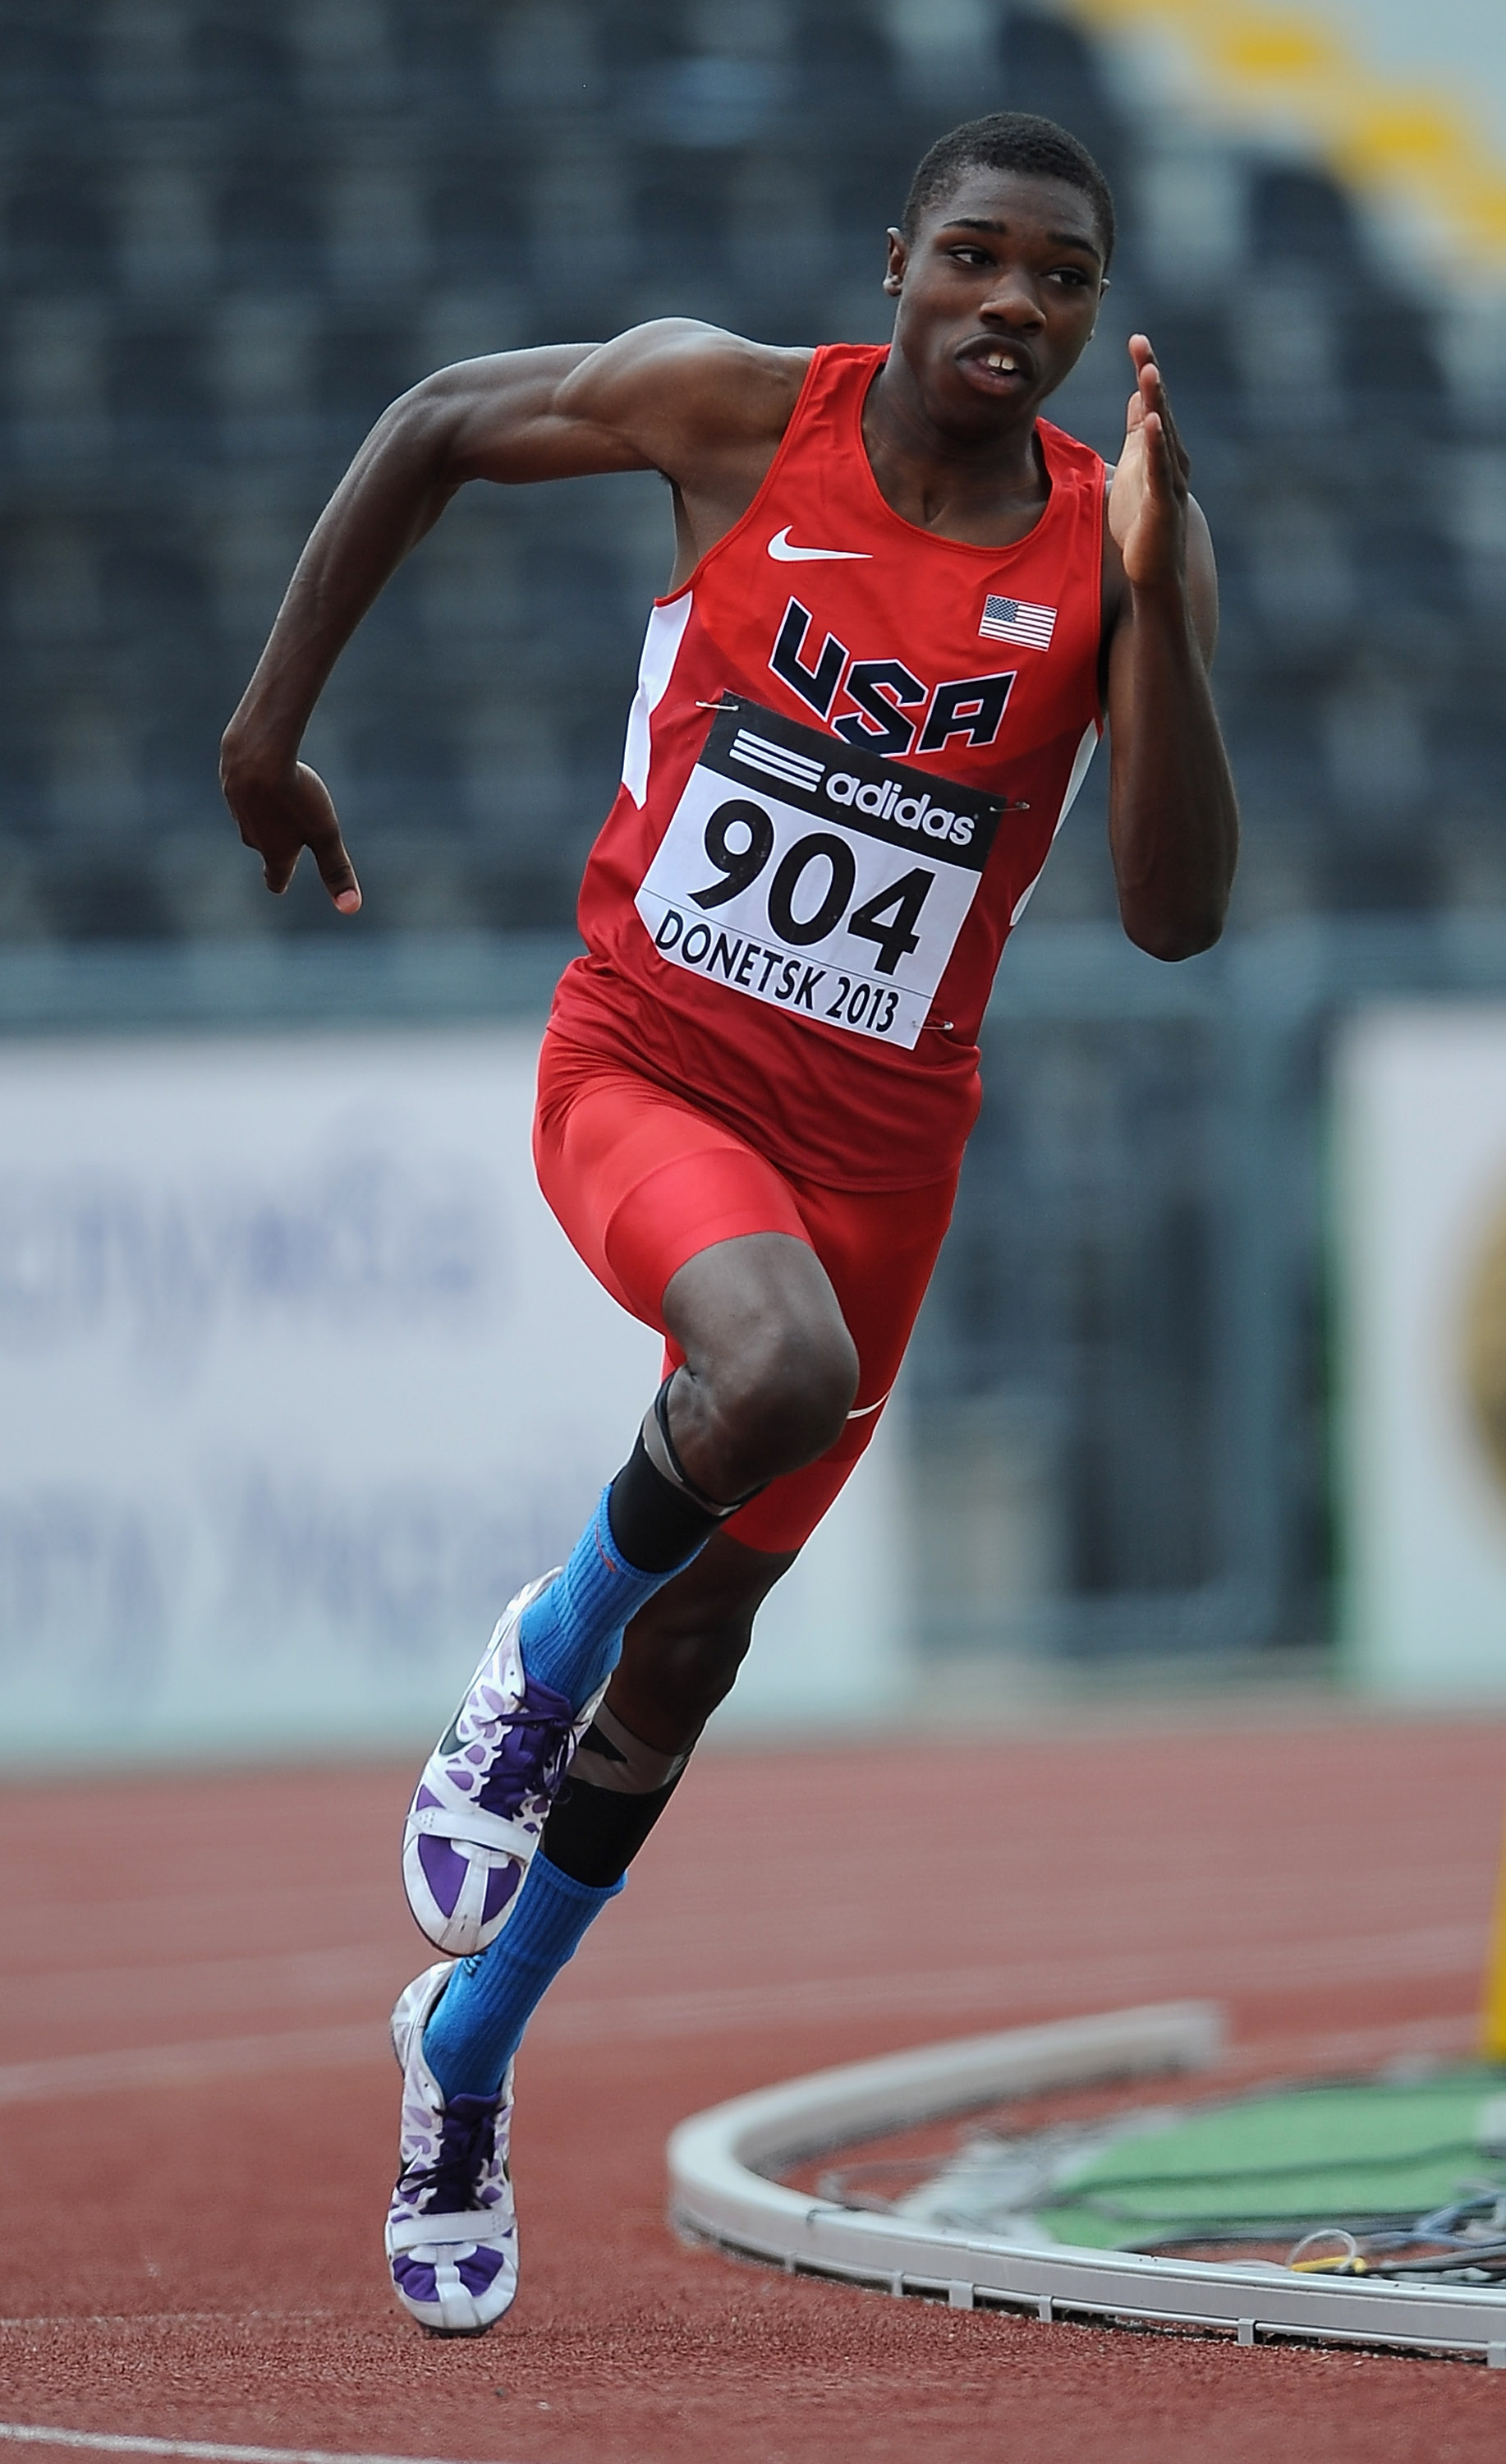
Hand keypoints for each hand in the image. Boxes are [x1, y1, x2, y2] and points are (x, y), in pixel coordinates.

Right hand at [220, 742, 361, 912]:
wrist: (258, 752)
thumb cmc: (295, 796)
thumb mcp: (325, 834)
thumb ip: (336, 870)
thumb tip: (351, 908)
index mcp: (274, 852)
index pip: (275, 878)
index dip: (279, 880)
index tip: (280, 884)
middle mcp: (251, 834)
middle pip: (264, 846)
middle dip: (276, 844)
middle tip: (289, 839)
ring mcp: (237, 806)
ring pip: (253, 815)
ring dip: (266, 812)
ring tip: (281, 798)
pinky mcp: (229, 780)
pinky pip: (245, 787)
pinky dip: (256, 785)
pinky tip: (265, 771)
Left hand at [1107, 334, 1190, 595]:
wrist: (1153, 571)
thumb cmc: (1142, 523)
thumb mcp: (1134, 468)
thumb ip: (1136, 435)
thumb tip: (1134, 398)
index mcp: (1163, 450)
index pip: (1153, 403)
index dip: (1145, 371)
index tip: (1135, 340)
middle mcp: (1173, 459)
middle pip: (1160, 410)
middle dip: (1151, 376)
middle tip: (1140, 342)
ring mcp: (1171, 481)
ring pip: (1164, 435)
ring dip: (1156, 403)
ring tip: (1148, 372)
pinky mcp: (1163, 504)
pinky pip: (1160, 470)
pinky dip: (1158, 445)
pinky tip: (1153, 422)